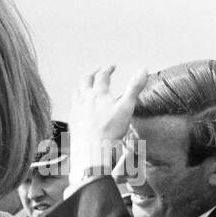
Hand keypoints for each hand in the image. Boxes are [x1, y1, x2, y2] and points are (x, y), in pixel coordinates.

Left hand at [67, 65, 149, 181]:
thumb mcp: (127, 107)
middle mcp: (84, 98)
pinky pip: (72, 105)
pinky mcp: (72, 120)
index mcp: (98, 93)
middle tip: (98, 71)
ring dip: (83, 85)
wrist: (91, 150)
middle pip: (85, 80)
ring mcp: (76, 109)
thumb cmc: (110, 130)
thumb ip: (134, 87)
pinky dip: (77, 99)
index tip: (112, 67)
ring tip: (87, 85)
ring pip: (76, 91)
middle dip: (93, 73)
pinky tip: (80, 105)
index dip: (107, 69)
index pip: (102, 75)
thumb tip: (143, 70)